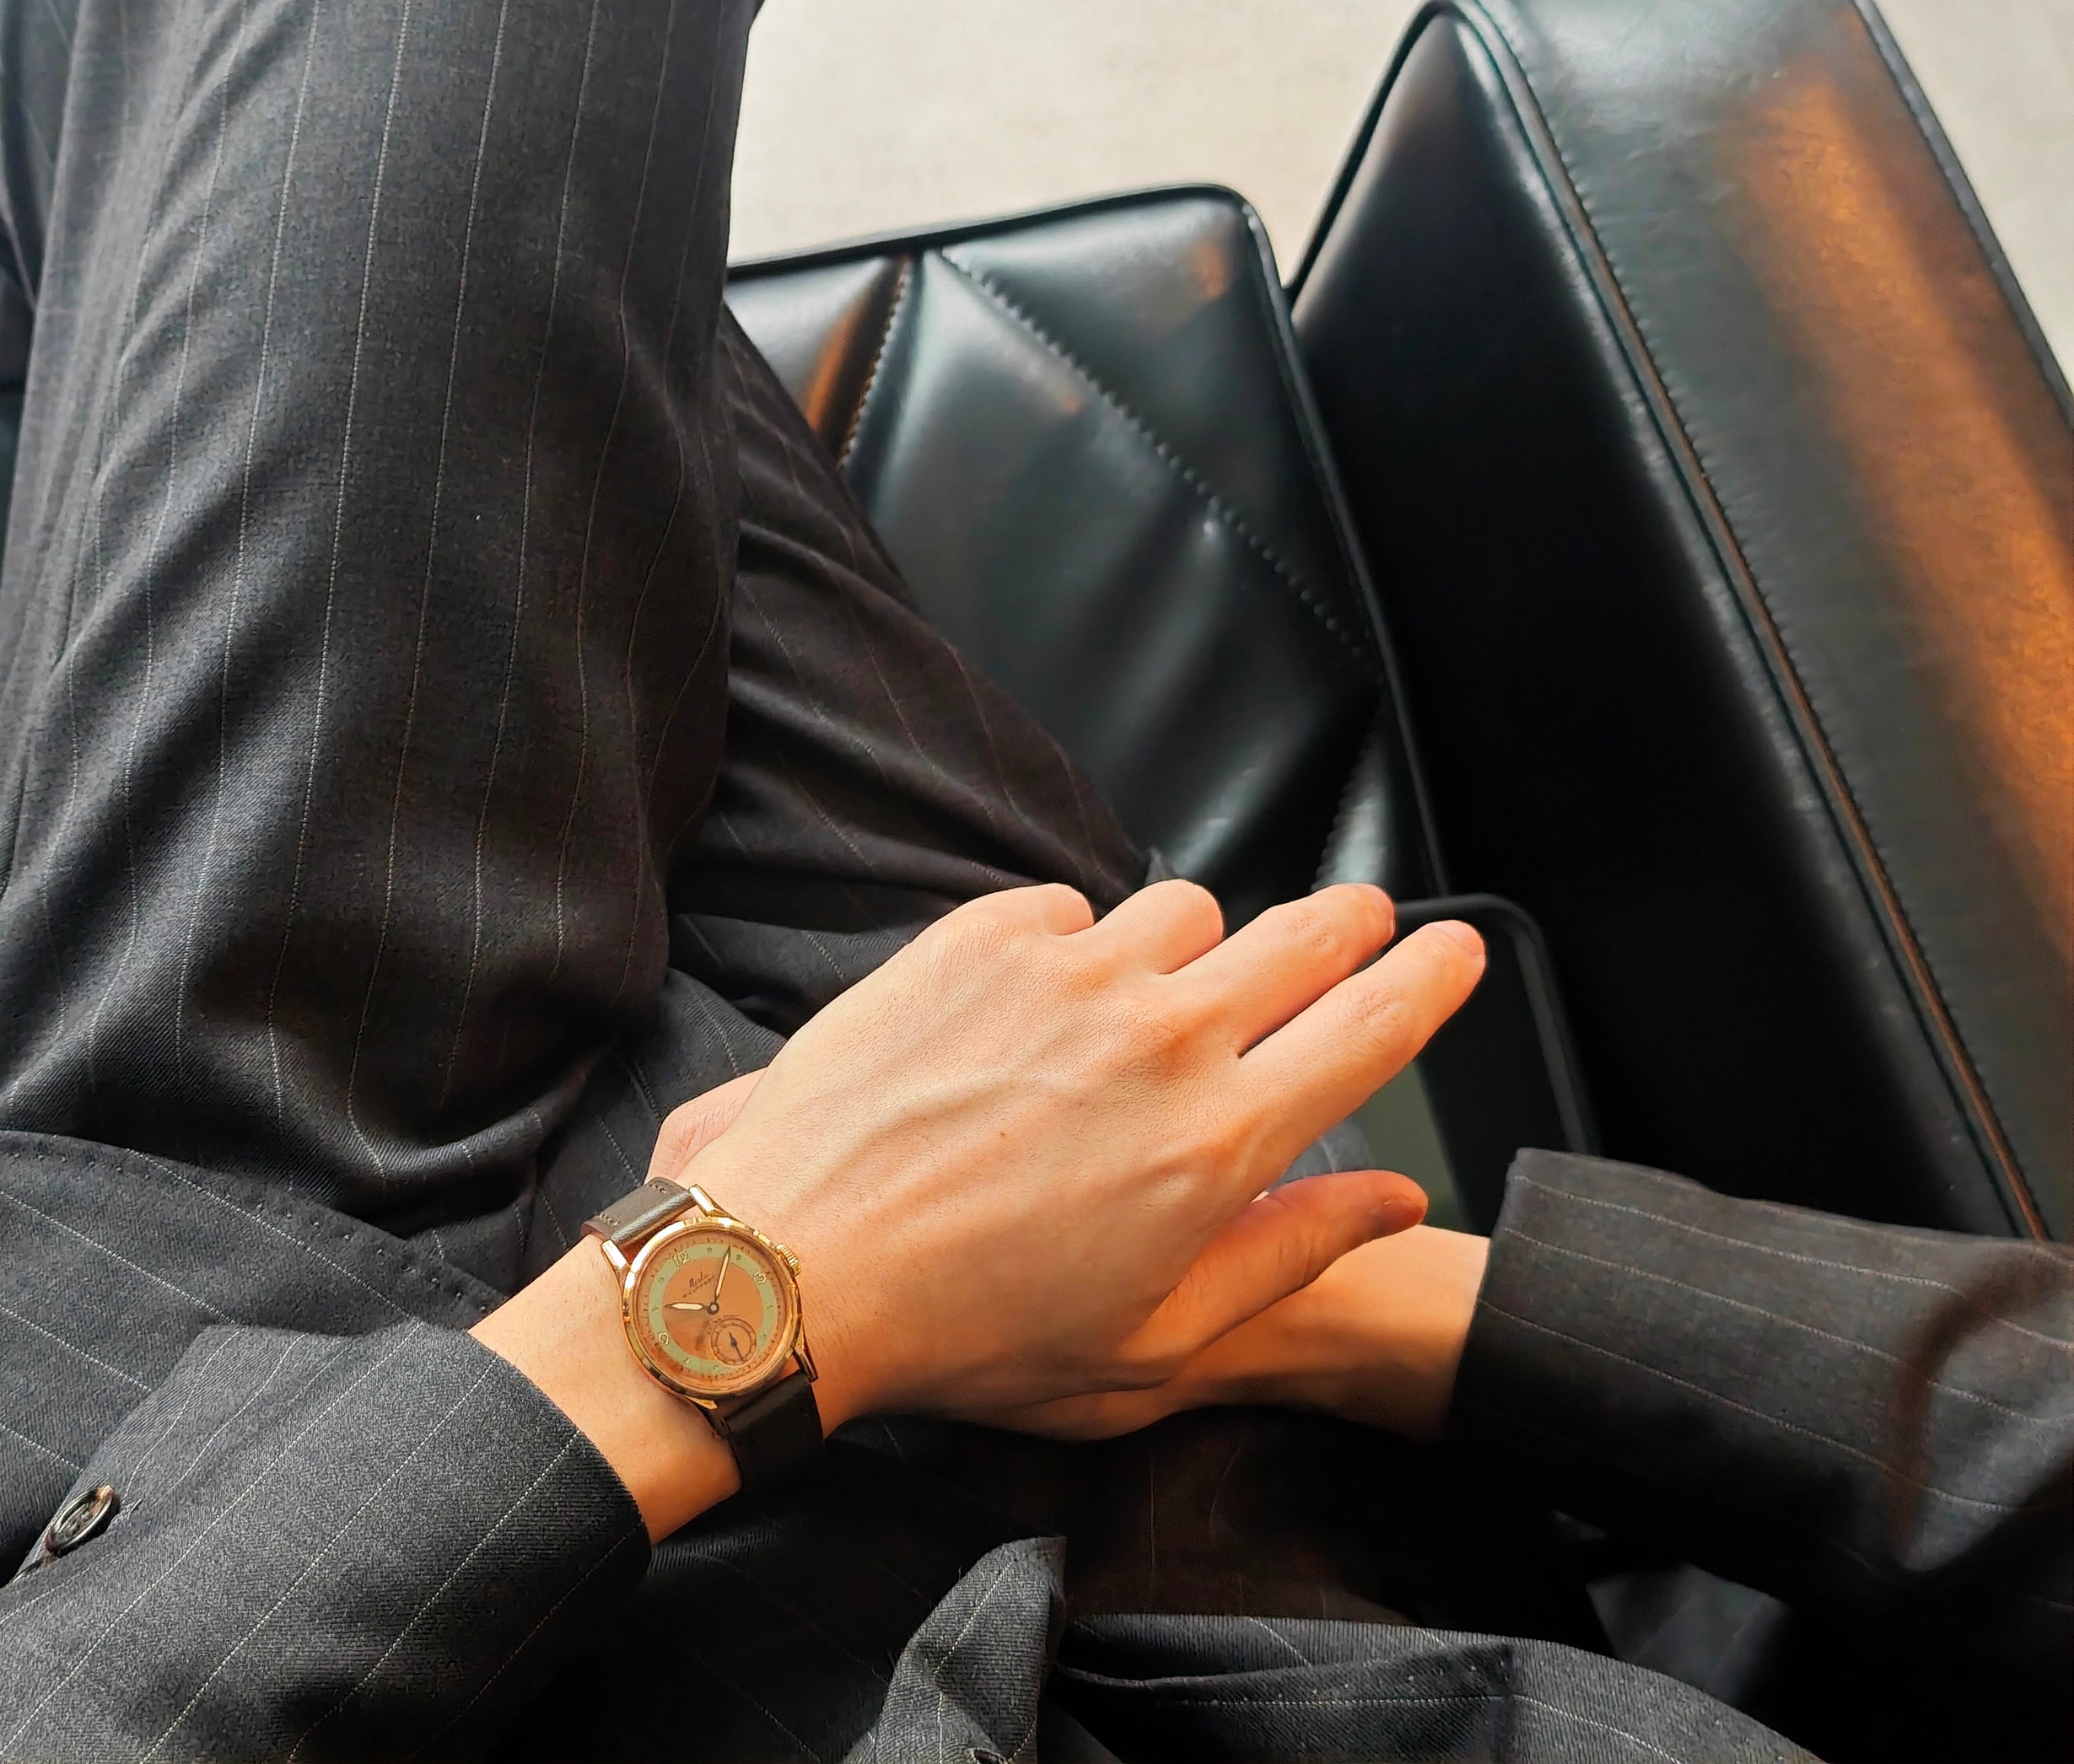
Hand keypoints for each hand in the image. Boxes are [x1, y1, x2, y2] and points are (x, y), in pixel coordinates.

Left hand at [474, 880, 1480, 1534]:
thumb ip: (1286, 1257)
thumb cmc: (969, 1330)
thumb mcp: (1154, 1345)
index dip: (1432, 979)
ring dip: (1195, 944)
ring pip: (1184, 909)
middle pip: (1304, 935)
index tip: (1456, 950)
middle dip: (1348, 924)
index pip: (1373, 1027)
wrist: (796, 1262)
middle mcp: (1161, 1037)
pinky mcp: (979, 937)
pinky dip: (1074, 941)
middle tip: (1353, 924)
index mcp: (1222, 1142)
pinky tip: (1043, 999)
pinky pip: (1069, 905)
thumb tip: (1392, 1196)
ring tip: (1163, 993)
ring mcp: (1068, 973)